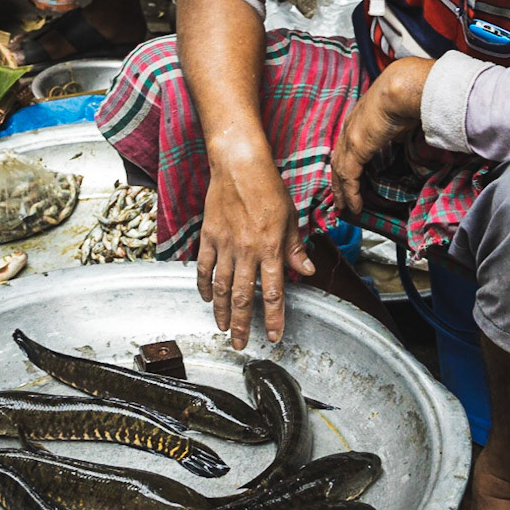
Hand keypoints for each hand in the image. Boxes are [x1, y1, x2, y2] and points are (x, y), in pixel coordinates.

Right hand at [196, 136, 313, 349]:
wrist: (239, 165)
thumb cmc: (268, 187)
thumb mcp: (290, 217)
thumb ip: (295, 248)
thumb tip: (306, 271)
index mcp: (270, 248)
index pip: (273, 293)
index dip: (274, 318)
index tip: (275, 336)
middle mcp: (246, 251)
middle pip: (243, 297)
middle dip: (243, 325)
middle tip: (241, 344)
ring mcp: (224, 245)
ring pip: (222, 287)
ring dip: (222, 311)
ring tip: (223, 328)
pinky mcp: (209, 236)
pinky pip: (203, 267)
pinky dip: (203, 285)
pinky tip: (206, 297)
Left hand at [330, 58, 432, 216]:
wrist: (402, 87)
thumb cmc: (406, 94)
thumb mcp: (399, 115)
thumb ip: (397, 129)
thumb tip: (404, 138)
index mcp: (359, 118)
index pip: (347, 147)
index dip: (346, 164)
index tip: (349, 179)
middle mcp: (350, 128)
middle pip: (338, 160)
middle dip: (338, 182)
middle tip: (340, 200)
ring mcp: (350, 138)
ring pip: (340, 172)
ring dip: (341, 192)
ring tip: (344, 208)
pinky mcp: (355, 148)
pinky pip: (349, 177)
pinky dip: (351, 193)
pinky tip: (354, 206)